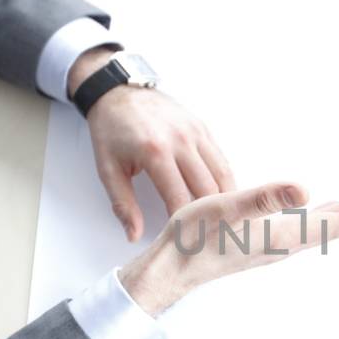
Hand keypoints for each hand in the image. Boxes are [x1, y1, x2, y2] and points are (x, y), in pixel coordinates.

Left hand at [69, 47, 233, 239]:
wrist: (119, 91)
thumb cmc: (111, 130)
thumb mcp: (107, 168)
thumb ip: (123, 204)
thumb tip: (135, 236)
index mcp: (155, 152)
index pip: (180, 199)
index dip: (188, 227)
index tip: (193, 246)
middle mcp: (180, 141)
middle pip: (208, 190)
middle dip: (213, 219)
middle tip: (218, 242)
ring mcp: (195, 133)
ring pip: (222, 175)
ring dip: (228, 202)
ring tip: (231, 226)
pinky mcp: (202, 128)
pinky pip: (221, 160)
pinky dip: (227, 182)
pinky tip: (229, 201)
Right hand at [119, 186, 338, 316]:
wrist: (171, 268)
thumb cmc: (194, 239)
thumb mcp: (229, 208)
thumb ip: (266, 199)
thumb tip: (305, 191)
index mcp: (284, 235)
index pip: (335, 224)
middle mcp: (284, 244)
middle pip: (334, 228)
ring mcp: (273, 245)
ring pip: (319, 228)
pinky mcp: (260, 243)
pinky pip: (302, 229)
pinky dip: (319, 218)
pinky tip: (315, 211)